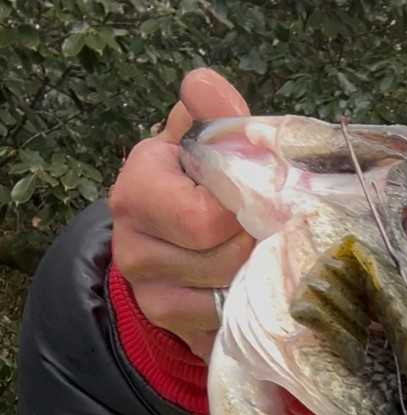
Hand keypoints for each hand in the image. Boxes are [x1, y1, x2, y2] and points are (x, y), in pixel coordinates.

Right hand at [109, 68, 254, 360]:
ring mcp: (150, 296)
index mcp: (136, 190)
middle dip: (256, 243)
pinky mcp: (172, 330)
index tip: (254, 196)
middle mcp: (131, 248)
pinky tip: (247, 286)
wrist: (168, 241)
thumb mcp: (199, 140)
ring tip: (257, 253)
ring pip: (227, 296)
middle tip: (266, 228)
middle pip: (223, 260)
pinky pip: (226, 327)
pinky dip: (247, 308)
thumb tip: (203, 84)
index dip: (244, 209)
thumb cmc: (193, 182)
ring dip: (255, 275)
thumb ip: (211, 115)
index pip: (203, 218)